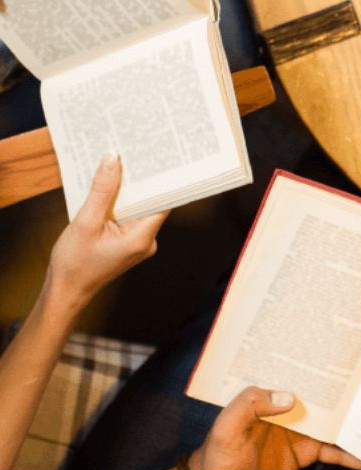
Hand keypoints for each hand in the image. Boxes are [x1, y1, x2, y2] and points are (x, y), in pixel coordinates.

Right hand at [47, 154, 167, 306]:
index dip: (159, 179)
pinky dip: (118, 203)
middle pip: (149, 203)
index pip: (162, 201)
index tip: (154, 158)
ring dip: (125, 191)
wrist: (65, 291)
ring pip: (137, 208)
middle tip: (130, 154)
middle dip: (138, 181)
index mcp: (142, 237)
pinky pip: (127, 216)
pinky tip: (106, 189)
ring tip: (116, 166)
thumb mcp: (86, 221)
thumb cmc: (74, 263)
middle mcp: (146, 240)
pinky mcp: (128, 242)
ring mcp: (138, 242)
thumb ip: (101, 190)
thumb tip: (112, 160)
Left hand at [189, 386, 360, 469]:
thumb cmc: (216, 459)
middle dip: (357, 399)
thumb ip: (248, 407)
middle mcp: (292, 408)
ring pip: (339, 426)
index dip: (331, 373)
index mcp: (276, 395)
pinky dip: (356, 456)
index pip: (309, 379)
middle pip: (331, 400)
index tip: (357, 369)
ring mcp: (301, 432)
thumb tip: (289, 397)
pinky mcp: (307, 454)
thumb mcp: (225, 430)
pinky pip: (337, 452)